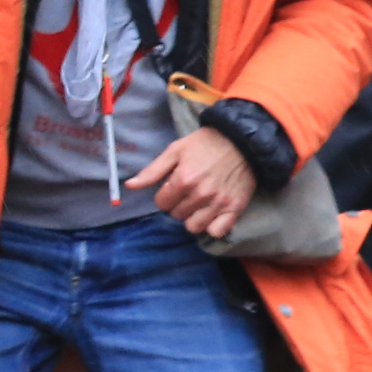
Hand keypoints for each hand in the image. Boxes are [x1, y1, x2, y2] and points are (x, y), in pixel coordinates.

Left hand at [130, 125, 254, 238]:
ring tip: (197, 205)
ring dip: (192, 217)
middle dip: (177, 205)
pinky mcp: (235, 208)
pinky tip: (211, 215)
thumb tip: (130, 186)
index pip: (161, 203)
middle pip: (177, 215)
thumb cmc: (205, 144)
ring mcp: (218, 203)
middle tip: (186, 193)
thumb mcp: (175, 150)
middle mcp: (200, 195)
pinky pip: (217, 231)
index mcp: (183, 180)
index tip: (172, 188)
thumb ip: (152, 171)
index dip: (164, 196)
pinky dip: (212, 226)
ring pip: (194, 226)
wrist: (242, 140)